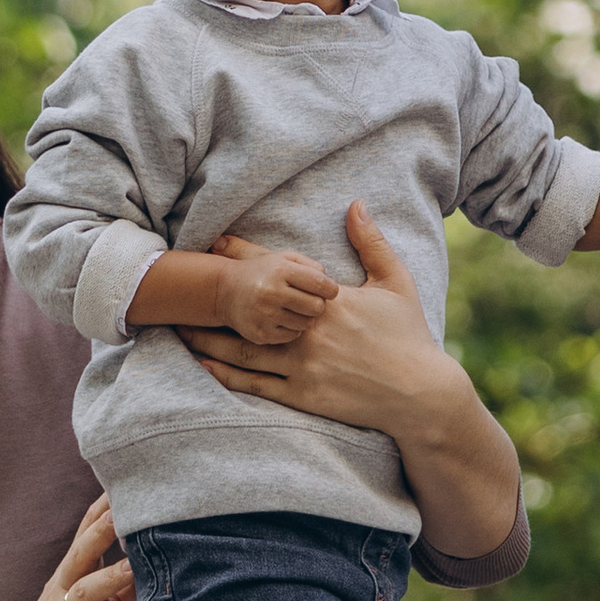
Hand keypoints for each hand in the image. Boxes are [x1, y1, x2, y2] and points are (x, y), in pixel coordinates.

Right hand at [0, 492, 136, 600]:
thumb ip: (115, 585)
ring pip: (81, 595)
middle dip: (102, 530)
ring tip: (134, 566)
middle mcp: (60, 593)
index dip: (102, 509)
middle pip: (79, 555)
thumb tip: (149, 563)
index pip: (84, 534)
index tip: (125, 481)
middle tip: (129, 508)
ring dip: (108, 578)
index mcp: (67, 576)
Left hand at [185, 204, 447, 438]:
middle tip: (183, 286)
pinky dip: (226, 375)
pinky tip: (203, 365)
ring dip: (208, 339)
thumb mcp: (395, 283)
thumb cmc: (409, 336)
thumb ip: (371, 243)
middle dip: (214, 300)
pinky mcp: (302, 396)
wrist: (420, 393)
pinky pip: (256, 386)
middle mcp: (308, 332)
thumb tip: (356, 204)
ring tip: (179, 327)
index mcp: (328, 302)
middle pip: (249, 313)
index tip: (217, 243)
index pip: (277, 272)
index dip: (244, 256)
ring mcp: (303, 366)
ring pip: (244, 352)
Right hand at [208, 237, 340, 345]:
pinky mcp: (261, 334)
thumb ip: (311, 265)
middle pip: (317, 307)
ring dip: (304, 317)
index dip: (330, 289)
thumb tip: (330, 285)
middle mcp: (272, 293)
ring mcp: (265, 315)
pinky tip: (281, 319)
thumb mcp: (284, 258)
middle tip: (308, 301)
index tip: (328, 290)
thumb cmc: (262, 273)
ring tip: (293, 309)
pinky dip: (291, 329)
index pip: (322, 284)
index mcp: (281, 270)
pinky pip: (292, 336)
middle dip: (317, 304)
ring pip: (306, 324)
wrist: (224, 291)